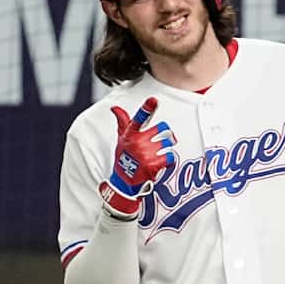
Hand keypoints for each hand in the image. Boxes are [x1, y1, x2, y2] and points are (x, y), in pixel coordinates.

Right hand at [99, 97, 175, 217]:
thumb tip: (114, 107)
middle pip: (164, 130)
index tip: (153, 100)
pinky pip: (170, 157)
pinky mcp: (153, 166)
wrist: (124, 183)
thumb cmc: (124, 158)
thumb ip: (122, 122)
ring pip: (168, 143)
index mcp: (130, 135)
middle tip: (162, 142)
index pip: (138, 119)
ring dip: (166, 149)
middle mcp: (137, 143)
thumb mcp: (121, 139)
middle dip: (166, 135)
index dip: (146, 109)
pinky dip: (169, 161)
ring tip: (157, 156)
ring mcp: (145, 154)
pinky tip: (161, 165)